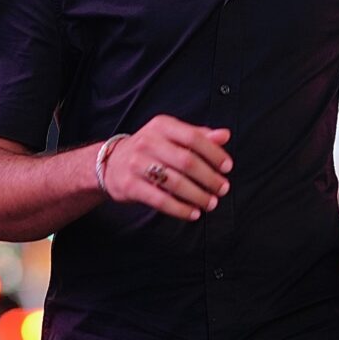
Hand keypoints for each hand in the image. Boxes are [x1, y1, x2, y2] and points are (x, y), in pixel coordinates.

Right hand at [103, 117, 231, 221]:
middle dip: (209, 178)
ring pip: (174, 182)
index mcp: (162, 126)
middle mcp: (148, 142)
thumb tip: (225, 135)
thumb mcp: (171, 135)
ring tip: (211, 203)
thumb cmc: (150, 148)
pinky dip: (180, 209)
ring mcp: (137, 164)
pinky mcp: (130, 185)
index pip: (193, 137)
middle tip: (223, 189)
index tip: (227, 167)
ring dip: (197, 195)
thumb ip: (198, 135)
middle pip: (186, 161)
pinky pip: (160, 200)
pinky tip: (193, 213)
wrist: (111, 163)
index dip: (213, 153)